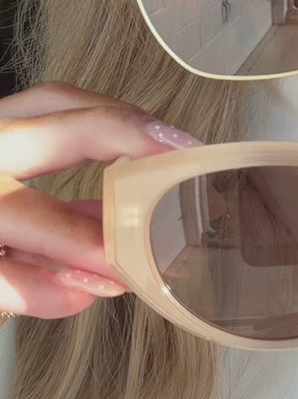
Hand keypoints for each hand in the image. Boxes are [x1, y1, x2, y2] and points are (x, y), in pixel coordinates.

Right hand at [0, 83, 202, 319]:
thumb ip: (61, 214)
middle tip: (171, 173)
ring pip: (13, 210)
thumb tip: (125, 226)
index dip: (120, 116)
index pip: (53, 101)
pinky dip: (34, 289)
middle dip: (110, 142)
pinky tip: (76, 296)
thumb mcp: (12, 210)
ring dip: (75, 237)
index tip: (179, 143)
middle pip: (41, 133)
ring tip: (127, 264)